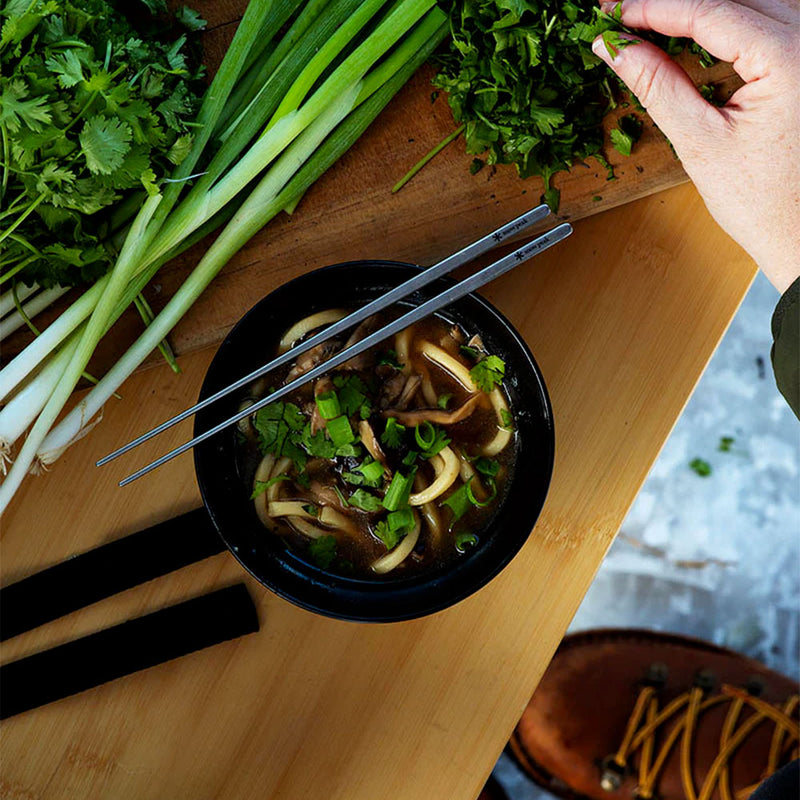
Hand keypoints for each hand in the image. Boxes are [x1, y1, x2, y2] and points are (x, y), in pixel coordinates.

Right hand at [591, 0, 799, 293]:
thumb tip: (615, 49)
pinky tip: (691, 30)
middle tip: (623, 13)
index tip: (612, 11)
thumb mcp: (701, 142)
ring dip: (699, 8)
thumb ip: (657, 86)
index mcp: (790, 57)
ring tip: (649, 23)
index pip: (710, 11)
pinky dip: (728, 20)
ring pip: (752, 0)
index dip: (654, 8)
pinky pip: (768, 17)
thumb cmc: (763, 200)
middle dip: (673, 3)